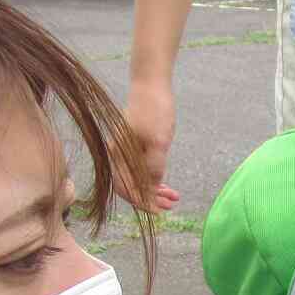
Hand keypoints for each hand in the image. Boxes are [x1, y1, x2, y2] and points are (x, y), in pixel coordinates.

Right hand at [121, 79, 180, 210]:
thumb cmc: (154, 110)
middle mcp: (119, 155)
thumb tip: (151, 187)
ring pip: (138, 180)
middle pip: (131, 187)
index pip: (125, 188)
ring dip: (155, 192)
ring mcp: (128, 151)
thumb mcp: (158, 140)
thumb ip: (153, 166)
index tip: (160, 210)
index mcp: (119, 154)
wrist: (152, 85)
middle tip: (171, 206)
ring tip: (174, 198)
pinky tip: (169, 187)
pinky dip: (156, 180)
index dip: (142, 202)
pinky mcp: (138, 146)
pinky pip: (143, 170)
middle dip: (150, 199)